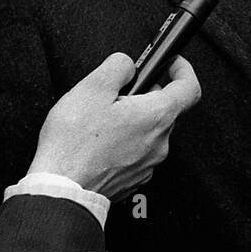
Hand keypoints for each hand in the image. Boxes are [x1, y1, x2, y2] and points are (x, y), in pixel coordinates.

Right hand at [28, 53, 201, 201]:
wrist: (61, 188)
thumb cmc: (74, 143)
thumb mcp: (92, 87)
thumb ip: (118, 66)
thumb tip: (128, 65)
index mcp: (156, 116)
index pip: (189, 88)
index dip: (182, 70)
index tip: (172, 63)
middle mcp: (159, 143)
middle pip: (165, 109)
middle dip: (146, 95)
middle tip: (119, 93)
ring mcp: (148, 164)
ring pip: (149, 132)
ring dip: (133, 120)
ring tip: (102, 119)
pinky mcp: (133, 179)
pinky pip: (137, 152)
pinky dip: (125, 141)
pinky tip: (100, 141)